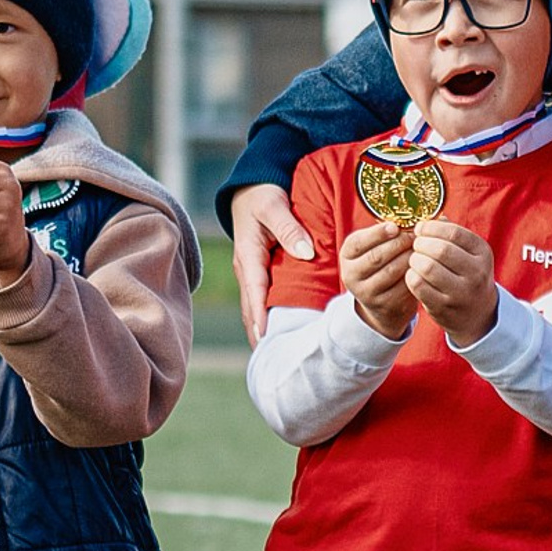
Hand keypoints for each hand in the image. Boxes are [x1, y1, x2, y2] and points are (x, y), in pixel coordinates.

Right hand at [232, 181, 316, 344]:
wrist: (250, 187)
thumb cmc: (263, 195)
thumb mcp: (274, 206)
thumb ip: (289, 228)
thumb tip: (305, 252)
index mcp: (249, 256)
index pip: (255, 291)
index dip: (260, 316)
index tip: (266, 338)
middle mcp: (246, 269)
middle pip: (251, 309)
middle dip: (258, 335)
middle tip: (270, 363)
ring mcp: (250, 273)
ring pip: (253, 309)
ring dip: (261, 332)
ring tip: (274, 359)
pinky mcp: (257, 273)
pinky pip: (260, 301)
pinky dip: (265, 320)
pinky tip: (277, 336)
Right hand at [340, 219, 416, 339]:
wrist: (382, 301)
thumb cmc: (383, 263)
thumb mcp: (377, 245)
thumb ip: (390, 231)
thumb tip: (421, 216)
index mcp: (347, 254)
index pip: (359, 242)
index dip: (378, 233)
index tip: (396, 226)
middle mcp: (352, 274)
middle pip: (377, 256)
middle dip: (400, 243)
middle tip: (417, 236)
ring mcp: (366, 292)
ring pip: (392, 271)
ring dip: (410, 257)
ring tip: (423, 249)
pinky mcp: (384, 305)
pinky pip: (403, 286)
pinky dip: (415, 274)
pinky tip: (424, 266)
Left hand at [409, 218, 498, 346]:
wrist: (477, 314)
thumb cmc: (468, 275)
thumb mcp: (469, 253)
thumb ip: (451, 233)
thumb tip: (428, 218)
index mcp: (482, 253)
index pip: (454, 233)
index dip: (431, 228)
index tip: (420, 228)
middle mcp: (476, 273)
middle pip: (440, 250)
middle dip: (421, 243)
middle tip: (416, 245)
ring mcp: (460, 292)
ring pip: (427, 267)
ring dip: (414, 260)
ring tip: (414, 259)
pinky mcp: (443, 307)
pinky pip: (418, 285)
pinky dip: (411, 276)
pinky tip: (413, 274)